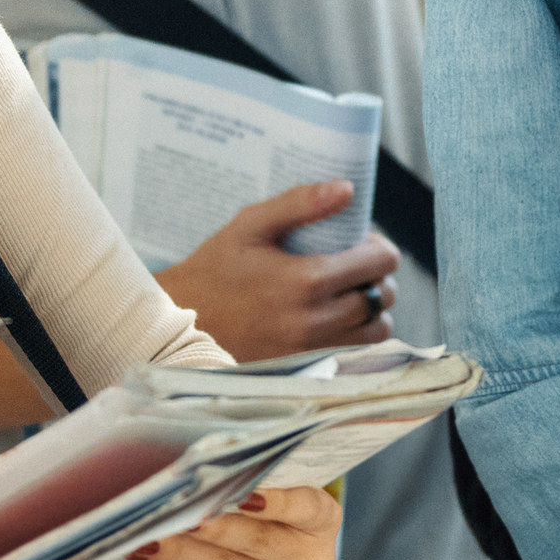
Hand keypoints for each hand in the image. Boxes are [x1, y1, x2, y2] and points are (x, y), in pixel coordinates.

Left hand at [130, 484, 341, 559]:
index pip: (304, 507)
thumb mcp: (280, 486)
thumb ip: (256, 480)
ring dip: (182, 554)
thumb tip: (203, 473)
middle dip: (217, 531)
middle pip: (260, 544)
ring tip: (148, 538)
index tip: (245, 494)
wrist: (280, 549)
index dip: (277, 502)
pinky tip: (146, 555)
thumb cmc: (273, 505)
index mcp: (323, 520)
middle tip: (180, 517)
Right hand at [155, 182, 401, 361]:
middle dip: (377, 277)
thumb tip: (347, 189)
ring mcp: (310, 350)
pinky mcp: (303, 369)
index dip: (381, 249)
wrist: (178, 324)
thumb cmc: (214, 270)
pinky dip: (355, 335)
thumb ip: (300, 203)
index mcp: (306, 280)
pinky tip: (333, 317)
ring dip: (371, 309)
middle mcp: (314, 321)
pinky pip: (352, 353)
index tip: (364, 243)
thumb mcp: (250, 225)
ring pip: (375, 331)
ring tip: (348, 293)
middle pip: (381, 298)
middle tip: (355, 265)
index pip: (380, 264)